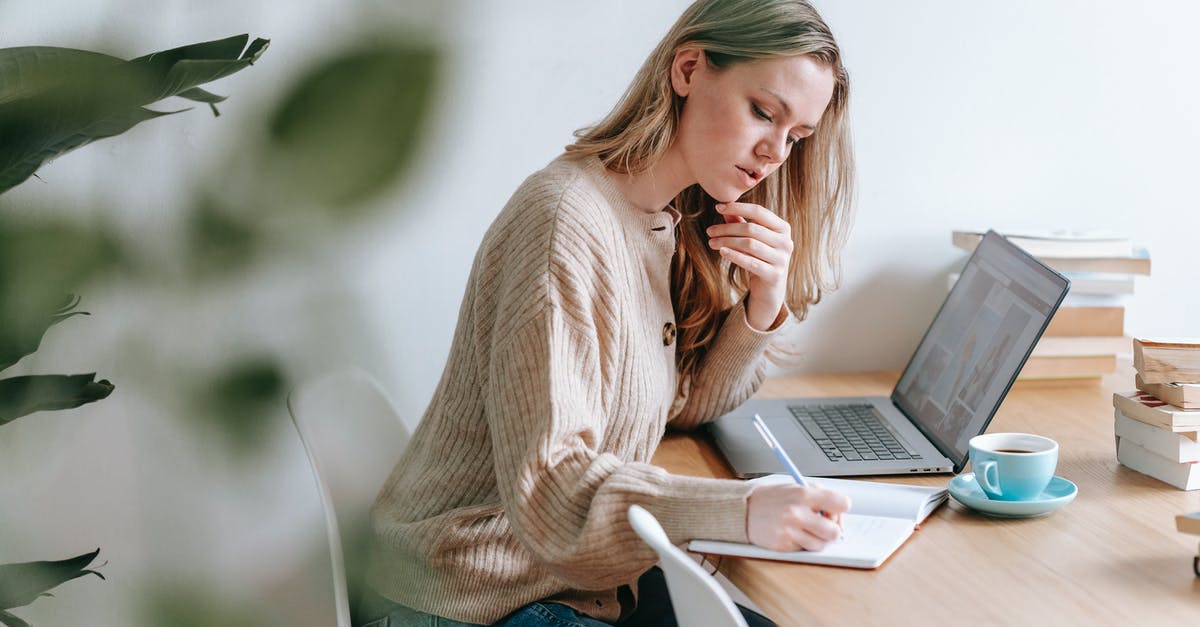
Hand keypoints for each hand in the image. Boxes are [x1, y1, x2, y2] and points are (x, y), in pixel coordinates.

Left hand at [706, 202, 792, 330]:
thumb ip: (741, 223)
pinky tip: (721, 252)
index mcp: (783, 228)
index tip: (718, 207)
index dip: (738, 208)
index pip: (759, 211)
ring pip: (749, 244)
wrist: (770, 289)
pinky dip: (734, 255)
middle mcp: (786, 242)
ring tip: (711, 242)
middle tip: (710, 231)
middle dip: (727, 228)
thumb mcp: (753, 240)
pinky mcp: (774, 275)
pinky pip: (750, 262)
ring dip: (727, 241)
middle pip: (752, 229)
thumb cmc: (760, 259)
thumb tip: (724, 209)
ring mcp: (782, 259)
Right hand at [746, 482, 850, 551]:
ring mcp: (789, 531)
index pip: (841, 503)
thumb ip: (818, 497)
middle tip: (822, 525)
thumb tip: (837, 514)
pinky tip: (791, 534)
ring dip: (816, 539)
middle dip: (831, 530)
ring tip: (804, 529)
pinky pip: (803, 550)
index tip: (835, 511)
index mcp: (804, 494)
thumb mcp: (795, 488)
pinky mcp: (782, 545)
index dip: (840, 509)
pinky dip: (800, 544)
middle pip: (834, 532)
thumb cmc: (771, 498)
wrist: (742, 509)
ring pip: (820, 545)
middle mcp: (797, 512)